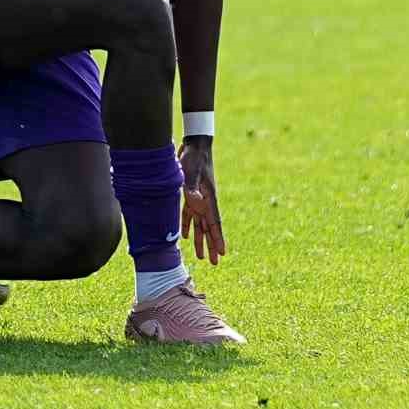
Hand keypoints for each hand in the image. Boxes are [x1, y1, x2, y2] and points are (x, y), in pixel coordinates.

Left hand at [178, 137, 225, 264]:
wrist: (194, 146)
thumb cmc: (194, 158)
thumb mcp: (191, 172)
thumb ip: (192, 187)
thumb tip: (196, 201)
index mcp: (209, 198)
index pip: (215, 223)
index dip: (218, 238)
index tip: (222, 253)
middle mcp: (205, 202)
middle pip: (209, 228)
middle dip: (211, 245)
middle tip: (215, 263)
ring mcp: (198, 199)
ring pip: (199, 224)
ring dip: (200, 240)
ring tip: (200, 256)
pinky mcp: (190, 194)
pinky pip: (189, 214)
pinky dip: (188, 225)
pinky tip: (185, 236)